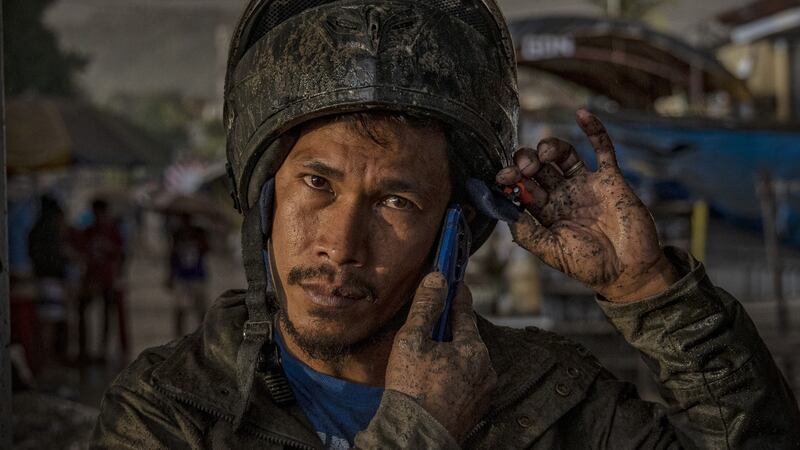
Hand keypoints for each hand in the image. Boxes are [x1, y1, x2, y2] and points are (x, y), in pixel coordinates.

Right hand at [385, 272, 495, 442]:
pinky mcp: (477, 408)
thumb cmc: (412, 388)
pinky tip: (433, 380)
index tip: (453, 279)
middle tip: (430, 325)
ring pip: (467, 360)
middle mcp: (485, 368)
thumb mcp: (412, 340)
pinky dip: (453, 374)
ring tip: (427, 358)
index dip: (456, 293)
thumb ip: (426, 307)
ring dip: (451, 354)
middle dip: (450, 329)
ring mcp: (483, 390)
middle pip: (467, 337)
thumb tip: (437, 279)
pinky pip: (466, 381)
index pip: (465, 311)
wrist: (416, 436)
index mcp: (473, 348)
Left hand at [496, 109, 678, 301]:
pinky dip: (594, 129)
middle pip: (537, 167)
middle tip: (526, 169)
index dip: (509, 177)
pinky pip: (603, 149)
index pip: (521, 186)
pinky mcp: (610, 179)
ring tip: (543, 155)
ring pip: (562, 155)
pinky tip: (582, 114)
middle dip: (525, 161)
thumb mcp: (551, 251)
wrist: (629, 271)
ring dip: (549, 147)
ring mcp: (586, 185)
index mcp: (545, 213)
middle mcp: (562, 195)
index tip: (503, 177)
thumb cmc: (590, 267)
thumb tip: (504, 208)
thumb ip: (526, 232)